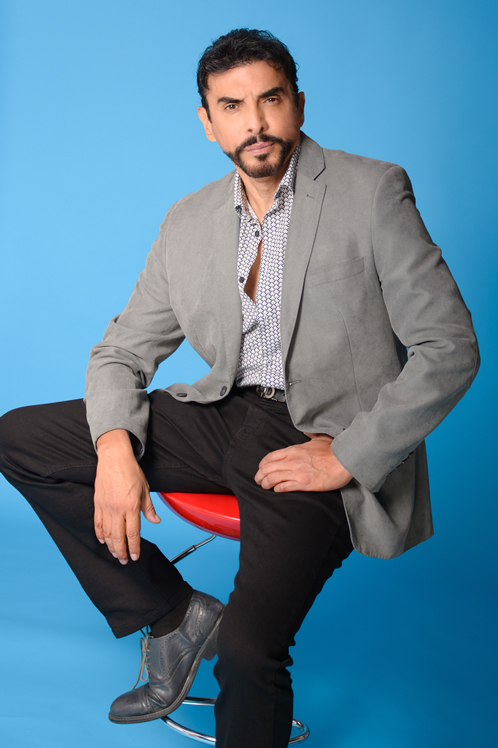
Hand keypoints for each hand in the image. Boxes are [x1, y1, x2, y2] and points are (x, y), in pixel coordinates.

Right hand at [94, 429, 160, 563]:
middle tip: (123, 561)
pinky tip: (103, 540)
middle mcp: (117, 509)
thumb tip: (156, 521)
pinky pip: (98, 523)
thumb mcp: (145, 489)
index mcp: (131, 506)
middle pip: (118, 537)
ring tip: (115, 554)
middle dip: (121, 552)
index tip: (135, 556)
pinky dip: (100, 534)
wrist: (114, 458)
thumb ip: (149, 508)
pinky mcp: (97, 503)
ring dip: (111, 546)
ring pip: (107, 533)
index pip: (133, 533)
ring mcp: (106, 507)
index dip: (134, 547)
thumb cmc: (131, 471)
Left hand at [254, 433, 352, 492]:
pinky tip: (277, 490)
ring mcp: (297, 472)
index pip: (270, 457)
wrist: (345, 460)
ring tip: (264, 486)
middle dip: (260, 475)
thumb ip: (311, 435)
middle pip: (268, 468)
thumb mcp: (320, 438)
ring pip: (273, 478)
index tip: (261, 468)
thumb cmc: (334, 450)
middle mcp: (292, 461)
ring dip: (266, 483)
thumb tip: (307, 431)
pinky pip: (284, 487)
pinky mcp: (304, 484)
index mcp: (294, 450)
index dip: (262, 464)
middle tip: (258, 480)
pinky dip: (278, 489)